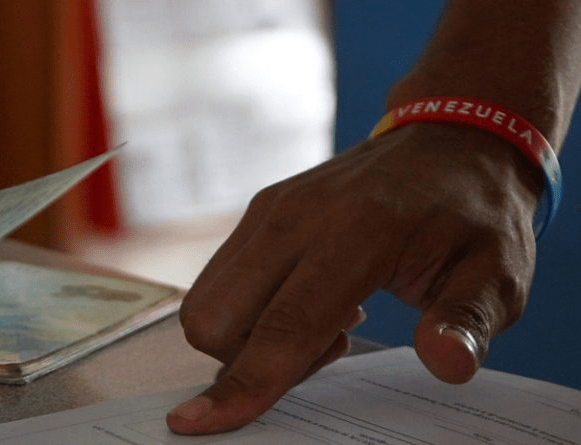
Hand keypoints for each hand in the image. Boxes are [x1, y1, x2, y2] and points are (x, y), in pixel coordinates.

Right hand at [166, 123, 541, 434]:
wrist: (447, 138)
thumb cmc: (471, 213)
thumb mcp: (497, 273)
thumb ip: (467, 321)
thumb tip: (445, 363)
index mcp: (355, 233)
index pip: (283, 327)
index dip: (243, 385)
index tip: (195, 425)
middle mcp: (294, 218)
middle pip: (214, 320)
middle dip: (247, 362)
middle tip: (329, 344)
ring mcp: (268, 210)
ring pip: (206, 303)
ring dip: (247, 337)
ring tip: (321, 317)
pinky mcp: (258, 210)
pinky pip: (220, 280)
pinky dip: (247, 310)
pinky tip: (305, 294)